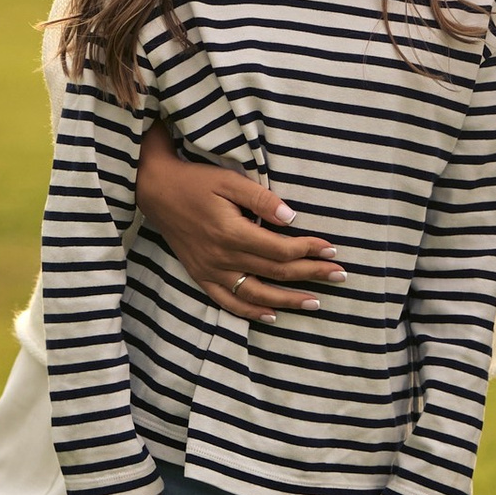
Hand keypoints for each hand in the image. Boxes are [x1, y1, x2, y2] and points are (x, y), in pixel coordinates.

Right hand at [136, 128, 337, 322]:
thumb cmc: (195, 181)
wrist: (155, 191)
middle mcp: (222, 257)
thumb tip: (291, 218)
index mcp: (231, 233)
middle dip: (311, 275)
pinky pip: (228, 302)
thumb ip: (261, 199)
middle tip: (340, 275)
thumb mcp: (229, 180)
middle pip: (275, 273)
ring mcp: (211, 271)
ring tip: (315, 302)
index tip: (332, 248)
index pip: (281, 250)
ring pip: (256, 294)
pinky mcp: (201, 276)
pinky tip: (272, 314)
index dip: (309, 250)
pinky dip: (252, 311)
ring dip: (288, 300)